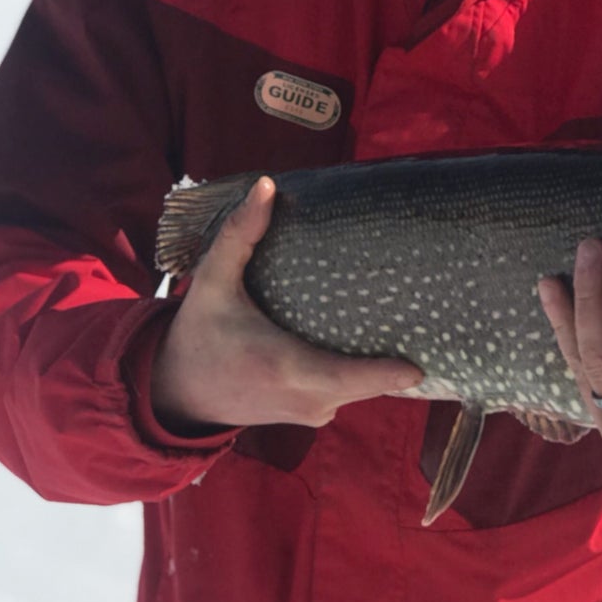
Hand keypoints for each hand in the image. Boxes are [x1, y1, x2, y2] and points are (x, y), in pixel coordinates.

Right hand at [152, 176, 422, 432]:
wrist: (177, 392)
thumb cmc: (199, 333)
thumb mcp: (211, 282)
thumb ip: (239, 235)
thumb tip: (267, 185)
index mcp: (286, 366)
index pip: (348, 378)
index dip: (386, 375)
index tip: (419, 365)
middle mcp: (305, 398)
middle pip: (367, 382)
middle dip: (394, 356)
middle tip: (424, 319)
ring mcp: (311, 413)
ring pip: (361, 388)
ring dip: (380, 365)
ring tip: (406, 326)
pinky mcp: (313, 416)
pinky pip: (350, 394)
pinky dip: (362, 374)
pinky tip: (371, 344)